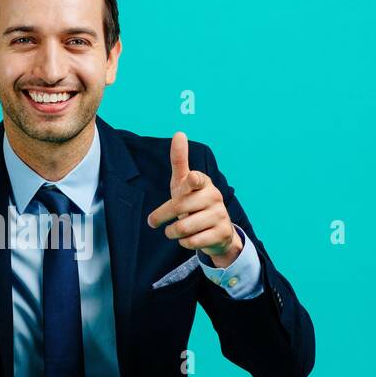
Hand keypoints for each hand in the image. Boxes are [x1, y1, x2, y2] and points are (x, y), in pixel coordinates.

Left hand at [146, 132, 241, 268]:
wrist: (217, 231)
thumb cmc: (194, 202)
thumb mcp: (184, 183)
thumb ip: (180, 161)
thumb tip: (179, 133)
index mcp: (203, 182)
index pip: (196, 180)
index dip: (192, 181)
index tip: (191, 179)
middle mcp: (214, 196)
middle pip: (179, 207)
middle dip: (162, 216)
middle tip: (154, 221)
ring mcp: (220, 215)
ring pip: (184, 227)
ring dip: (172, 232)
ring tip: (172, 231)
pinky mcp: (221, 233)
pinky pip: (193, 242)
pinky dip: (184, 242)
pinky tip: (187, 239)